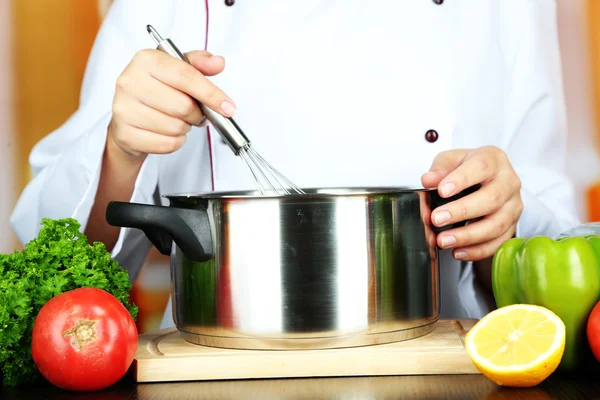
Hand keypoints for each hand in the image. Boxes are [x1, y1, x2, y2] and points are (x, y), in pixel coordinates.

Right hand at [108, 49, 234, 160]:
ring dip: (185, 127)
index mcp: (146, 60)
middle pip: (183, 106)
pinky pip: (167, 144)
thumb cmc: (157, 90)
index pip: (186, 77)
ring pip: (175, 127)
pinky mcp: (125, 134)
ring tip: (178, 120)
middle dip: (197, 114)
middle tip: (196, 113)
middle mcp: (130, 82)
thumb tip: (218, 62)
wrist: (128, 115)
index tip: (228, 107)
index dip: (211, 94)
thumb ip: (198, 63)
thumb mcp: (177, 68)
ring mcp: (124, 109)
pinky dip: (175, 141)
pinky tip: (167, 131)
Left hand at [421, 146, 522, 260]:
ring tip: (444, 240)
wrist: (488, 180)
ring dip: (468, 236)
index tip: (441, 191)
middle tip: (437, 219)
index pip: (481, 167)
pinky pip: (498, 243)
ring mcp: (513, 206)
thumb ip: (440, 168)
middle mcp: (509, 182)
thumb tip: (428, 180)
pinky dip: (477, 250)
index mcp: (494, 160)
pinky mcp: (512, 226)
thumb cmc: (469, 168)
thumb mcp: (452, 160)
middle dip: (462, 211)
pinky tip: (458, 252)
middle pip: (491, 198)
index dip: (461, 180)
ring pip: (496, 224)